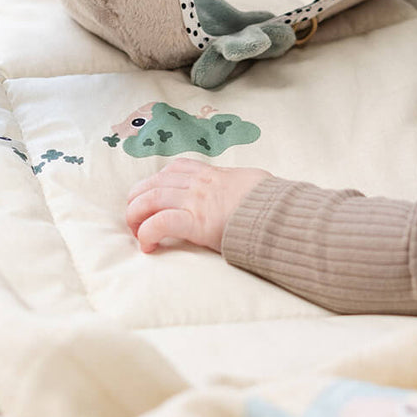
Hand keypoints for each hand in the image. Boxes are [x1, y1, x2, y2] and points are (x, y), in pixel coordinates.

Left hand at [125, 157, 270, 253]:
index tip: (152, 198)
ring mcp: (196, 201)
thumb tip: (245, 189)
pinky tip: (148, 247)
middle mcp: (199, 183)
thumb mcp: (252, 182)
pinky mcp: (196, 222)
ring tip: (136, 233)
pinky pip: (159, 223)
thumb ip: (238, 184)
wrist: (281, 214)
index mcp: (211, 173)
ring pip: (148, 200)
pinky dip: (147, 234)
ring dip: (135, 217)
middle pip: (152, 183)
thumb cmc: (271, 202)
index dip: (155, 183)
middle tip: (136, 219)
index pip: (173, 169)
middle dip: (137, 200)